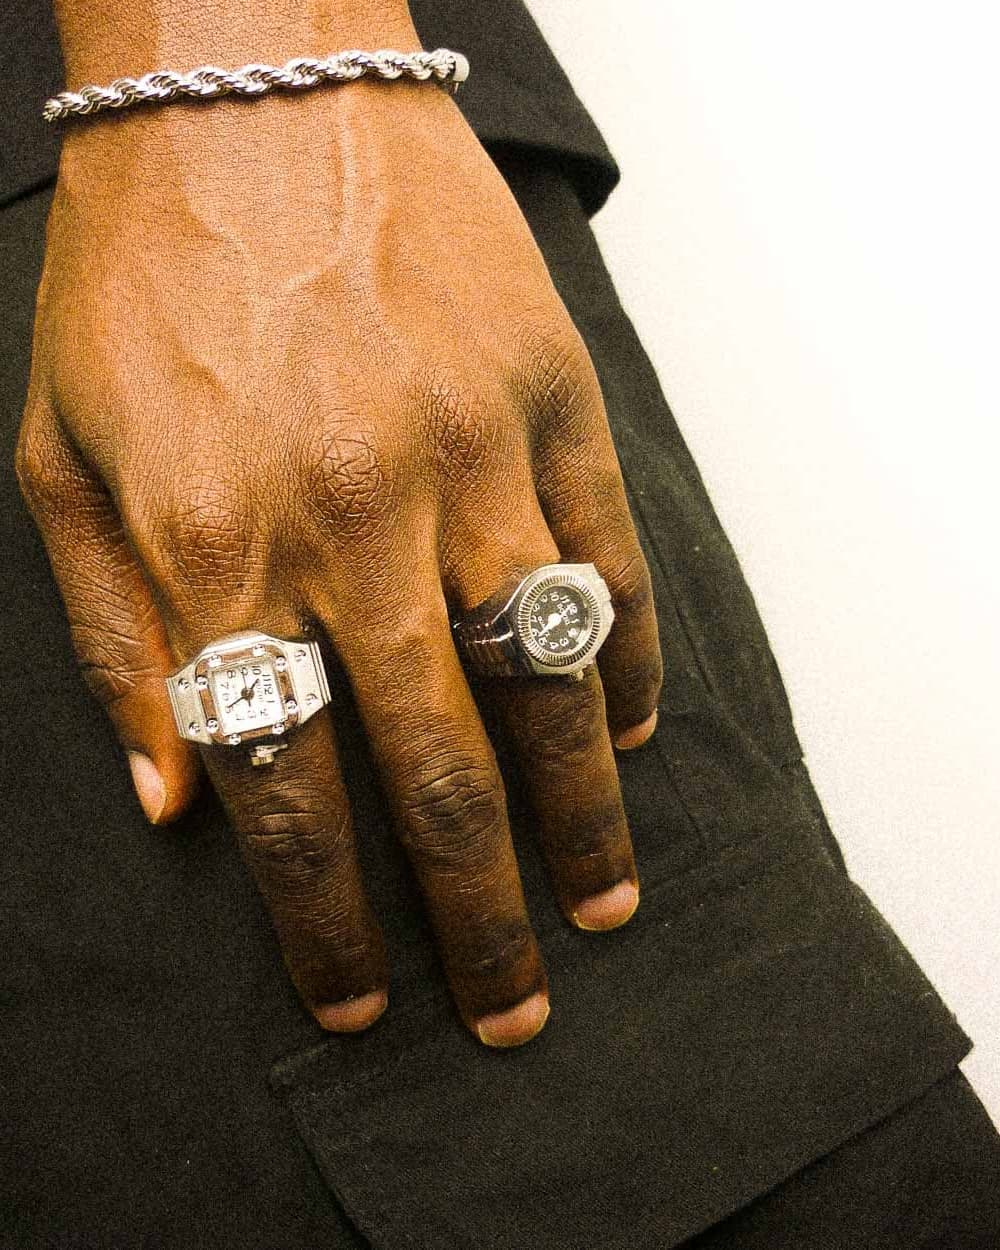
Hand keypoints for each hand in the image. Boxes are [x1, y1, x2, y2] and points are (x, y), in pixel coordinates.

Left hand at [16, 78, 661, 1046]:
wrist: (250, 93)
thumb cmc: (145, 282)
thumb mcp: (61, 461)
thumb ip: (110, 642)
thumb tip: (173, 803)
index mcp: (216, 546)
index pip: (283, 789)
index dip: (323, 920)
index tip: (359, 1000)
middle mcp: (354, 516)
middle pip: (433, 767)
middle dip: (473, 912)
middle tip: (506, 1003)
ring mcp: (468, 452)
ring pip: (542, 679)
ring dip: (578, 814)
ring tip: (597, 901)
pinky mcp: (547, 395)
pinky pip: (608, 559)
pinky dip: (625, 662)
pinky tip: (625, 732)